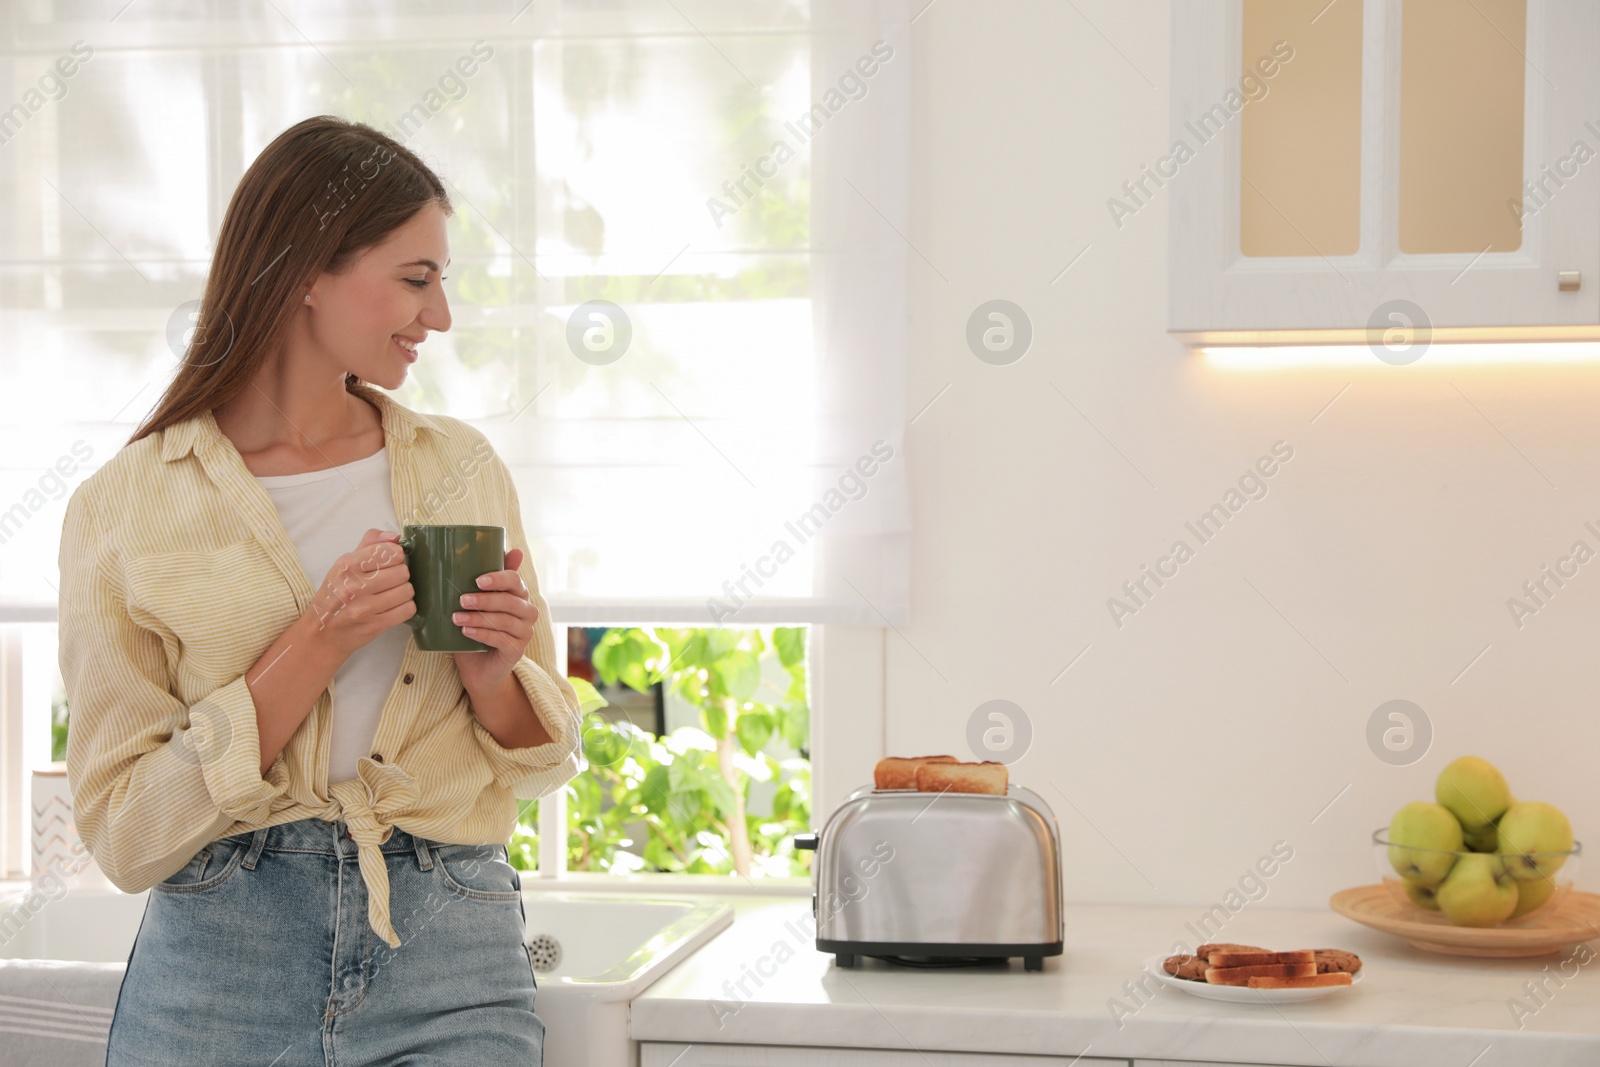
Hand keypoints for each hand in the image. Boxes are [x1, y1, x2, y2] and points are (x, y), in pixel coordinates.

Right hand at [302, 529, 414, 661]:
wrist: (321, 634)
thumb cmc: (334, 596)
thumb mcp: (343, 565)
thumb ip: (369, 545)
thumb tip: (395, 536)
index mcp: (347, 565)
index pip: (392, 552)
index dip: (396, 557)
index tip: (388, 563)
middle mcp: (355, 586)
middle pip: (403, 571)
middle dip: (400, 576)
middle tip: (388, 582)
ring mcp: (365, 608)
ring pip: (407, 590)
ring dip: (403, 593)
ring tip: (390, 595)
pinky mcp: (375, 626)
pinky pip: (408, 610)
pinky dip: (405, 608)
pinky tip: (393, 608)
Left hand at [451, 547, 536, 695]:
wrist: (478, 668)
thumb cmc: (475, 630)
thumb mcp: (475, 606)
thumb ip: (479, 583)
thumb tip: (477, 552)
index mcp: (518, 595)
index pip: (514, 580)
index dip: (498, 578)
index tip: (477, 580)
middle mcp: (527, 612)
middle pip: (510, 600)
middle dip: (485, 599)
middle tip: (461, 599)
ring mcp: (525, 632)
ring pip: (505, 620)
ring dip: (479, 617)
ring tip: (456, 617)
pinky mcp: (517, 650)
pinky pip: (502, 639)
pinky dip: (482, 634)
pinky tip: (466, 632)